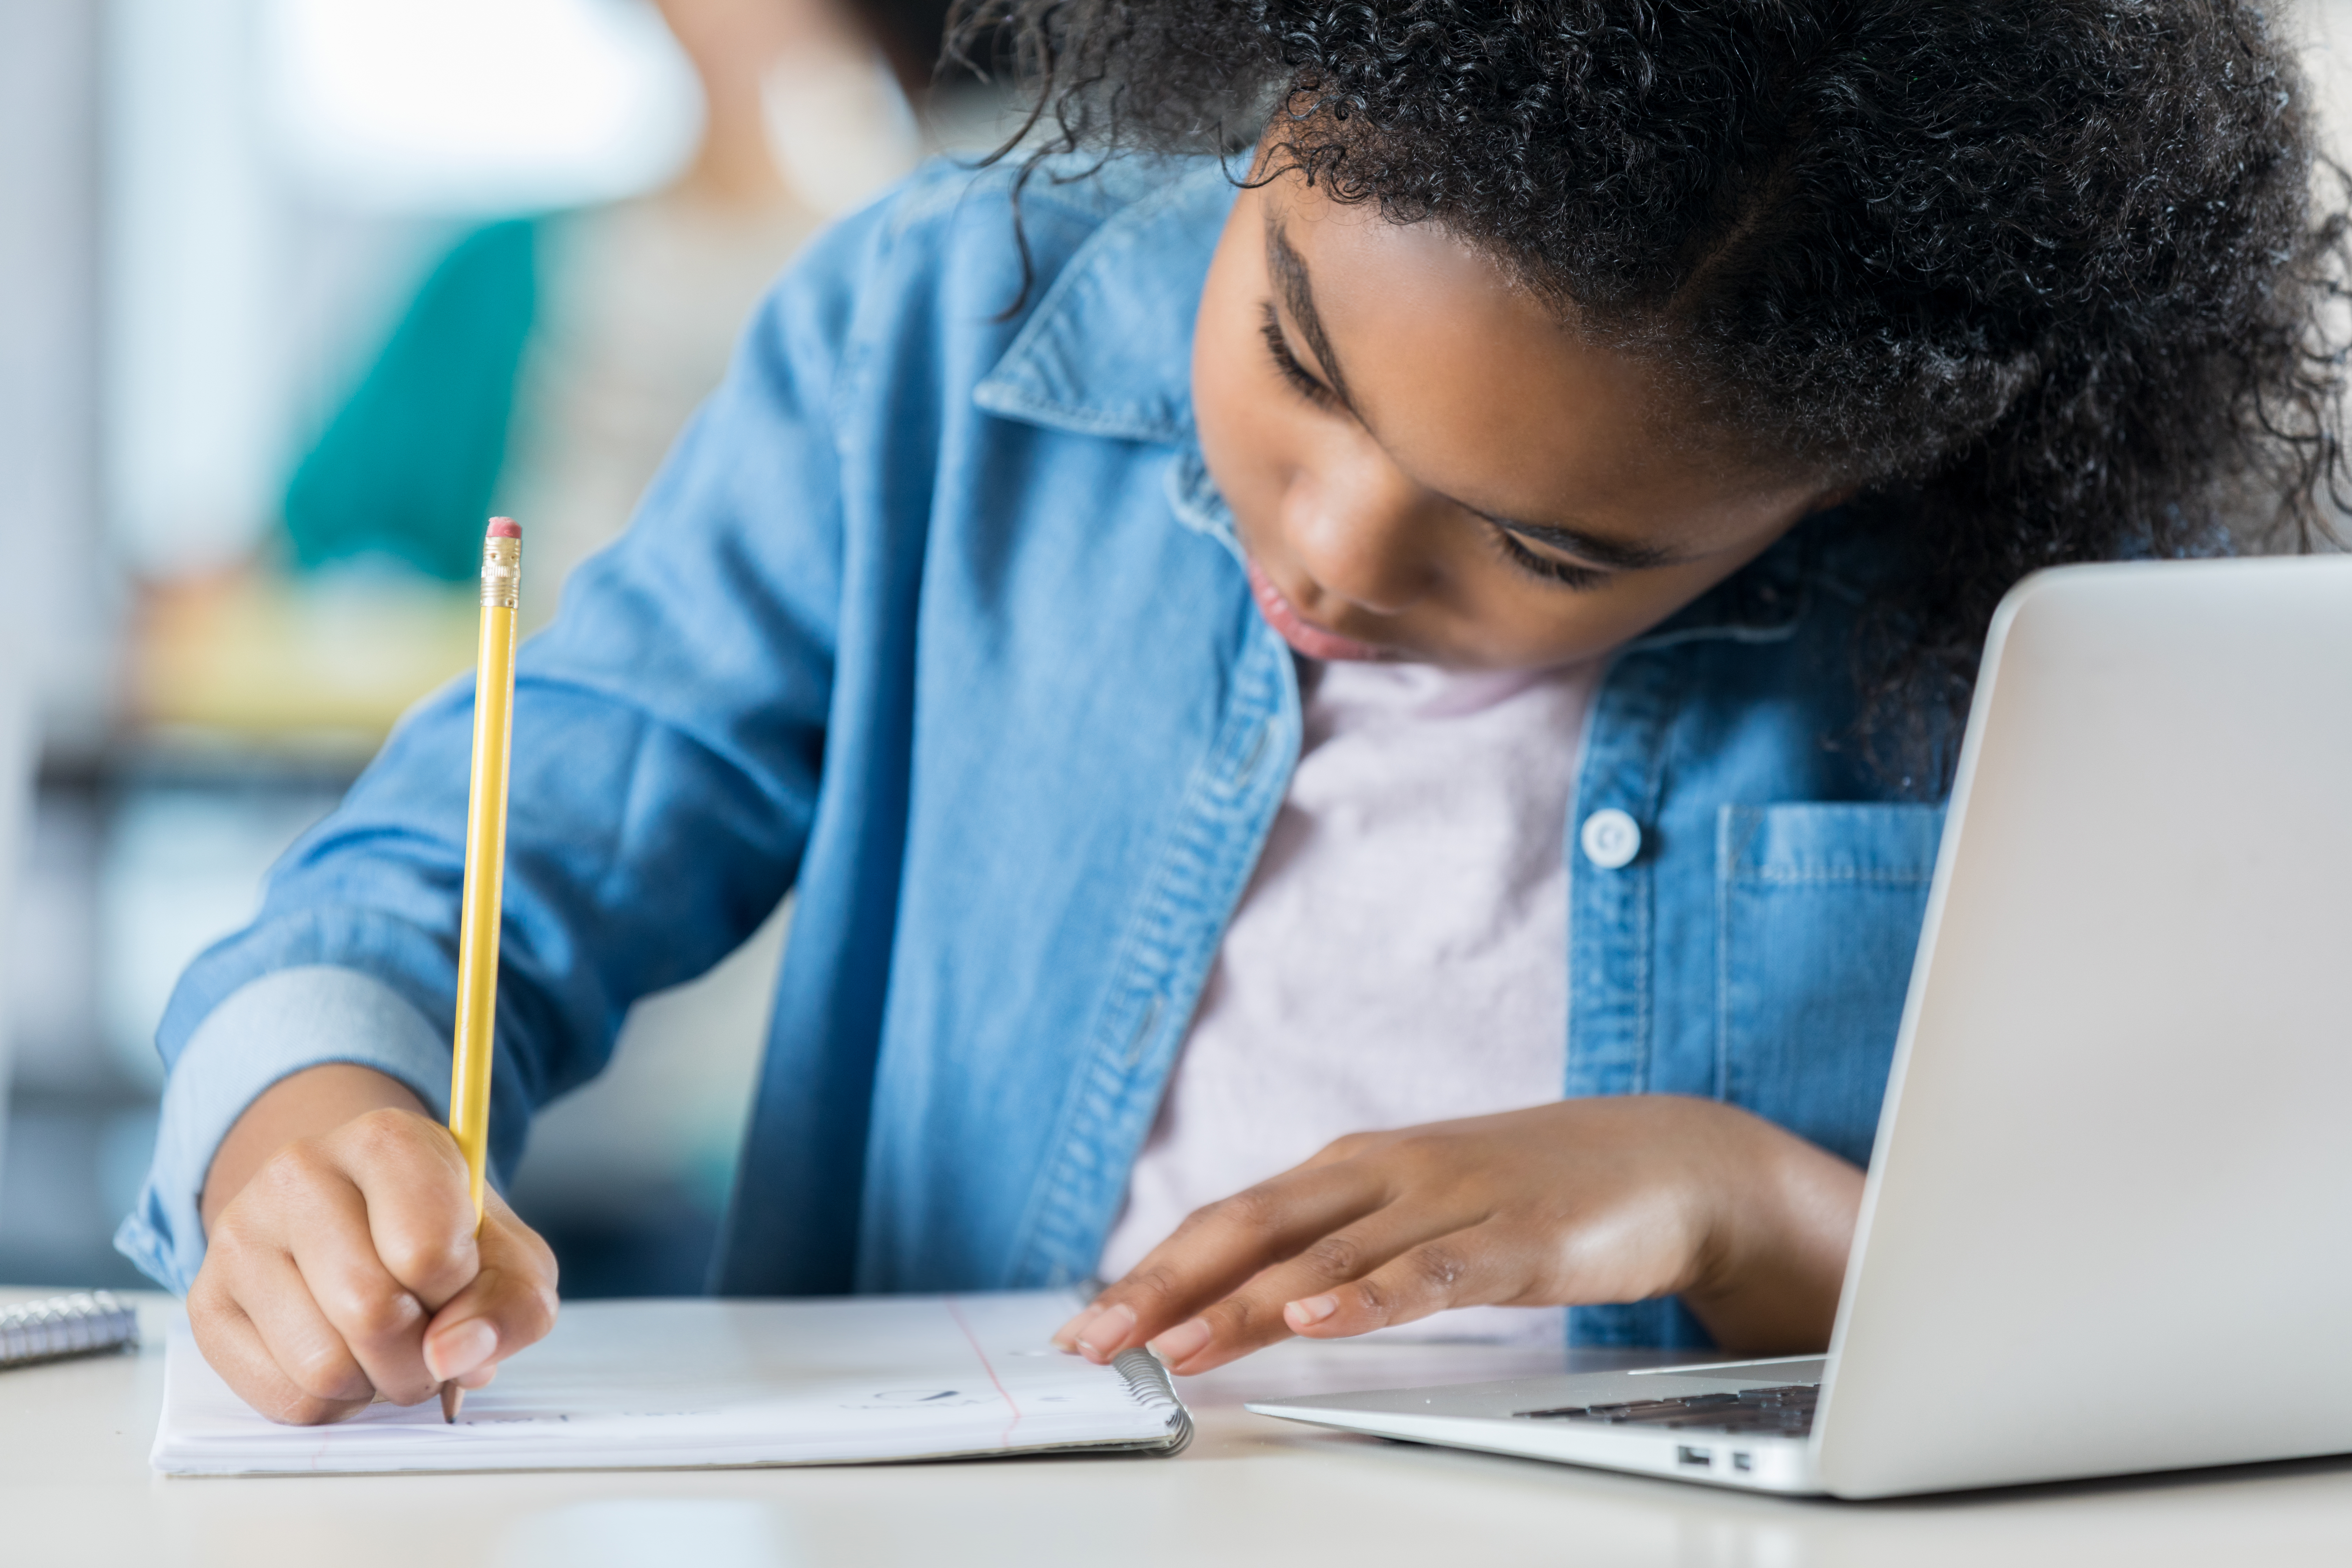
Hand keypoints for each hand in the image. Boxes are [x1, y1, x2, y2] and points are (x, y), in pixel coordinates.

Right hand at [190, 1081, 558, 1425]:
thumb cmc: (444, 1236)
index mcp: (387, 1141)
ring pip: (322, 1368)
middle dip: (421, 1356)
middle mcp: (300, 1172)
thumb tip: (453, 1358)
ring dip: (375, 1382)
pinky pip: (282, 1397)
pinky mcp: (208, 1301)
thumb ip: (513, 1306)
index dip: (459, 1295)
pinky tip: (342, 1356)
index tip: (458, 1281)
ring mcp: (241, 1235)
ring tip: (384, 1343)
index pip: (429, 1253)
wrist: (361, 1215)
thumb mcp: (511, 1258)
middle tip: (428, 1336)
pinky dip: (332, 1402)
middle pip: (370, 1315)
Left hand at [1054, 1096, 1861, 1375]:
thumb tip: (1243, 1298)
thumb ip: (1337, 1249)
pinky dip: (1365, 1298)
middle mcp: (1383, 1175)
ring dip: (1239, 1303)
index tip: (1088, 1320)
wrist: (1665, 1158)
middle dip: (1162, 1284)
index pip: (1227, 1219)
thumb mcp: (1414, 1213)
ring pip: (1322, 1258)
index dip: (1151, 1267)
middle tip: (1094, 1338)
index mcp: (1350, 1169)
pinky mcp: (1511, 1240)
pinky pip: (1426, 1274)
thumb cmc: (1525, 1193)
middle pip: (1249, 1229)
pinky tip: (1317, 1320)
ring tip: (1172, 1342)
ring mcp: (1447, 1203)